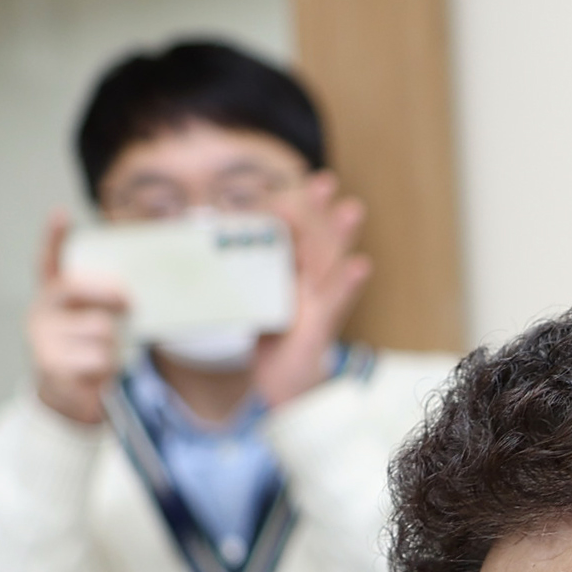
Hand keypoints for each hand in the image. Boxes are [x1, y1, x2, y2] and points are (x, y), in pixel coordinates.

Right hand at [28, 211, 128, 425]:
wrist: (68, 401)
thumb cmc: (87, 355)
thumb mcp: (96, 325)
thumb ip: (108, 306)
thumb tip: (133, 298)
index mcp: (51, 296)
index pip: (48, 260)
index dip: (53, 237)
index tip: (60, 214)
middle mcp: (40, 312)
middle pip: (80, 288)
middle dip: (112, 294)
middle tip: (129, 303)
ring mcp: (41, 339)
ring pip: (100, 329)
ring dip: (115, 346)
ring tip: (104, 358)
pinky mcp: (50, 366)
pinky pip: (98, 359)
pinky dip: (108, 369)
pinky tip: (96, 375)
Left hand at [249, 171, 371, 408]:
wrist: (282, 389)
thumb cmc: (271, 346)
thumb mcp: (252, 305)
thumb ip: (242, 279)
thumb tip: (209, 247)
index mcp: (293, 275)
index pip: (297, 234)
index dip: (300, 208)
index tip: (299, 185)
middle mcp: (309, 286)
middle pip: (318, 241)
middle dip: (321, 212)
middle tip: (325, 183)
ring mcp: (318, 304)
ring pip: (331, 265)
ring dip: (341, 238)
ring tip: (352, 210)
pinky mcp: (321, 327)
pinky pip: (337, 302)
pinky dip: (349, 284)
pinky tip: (362, 266)